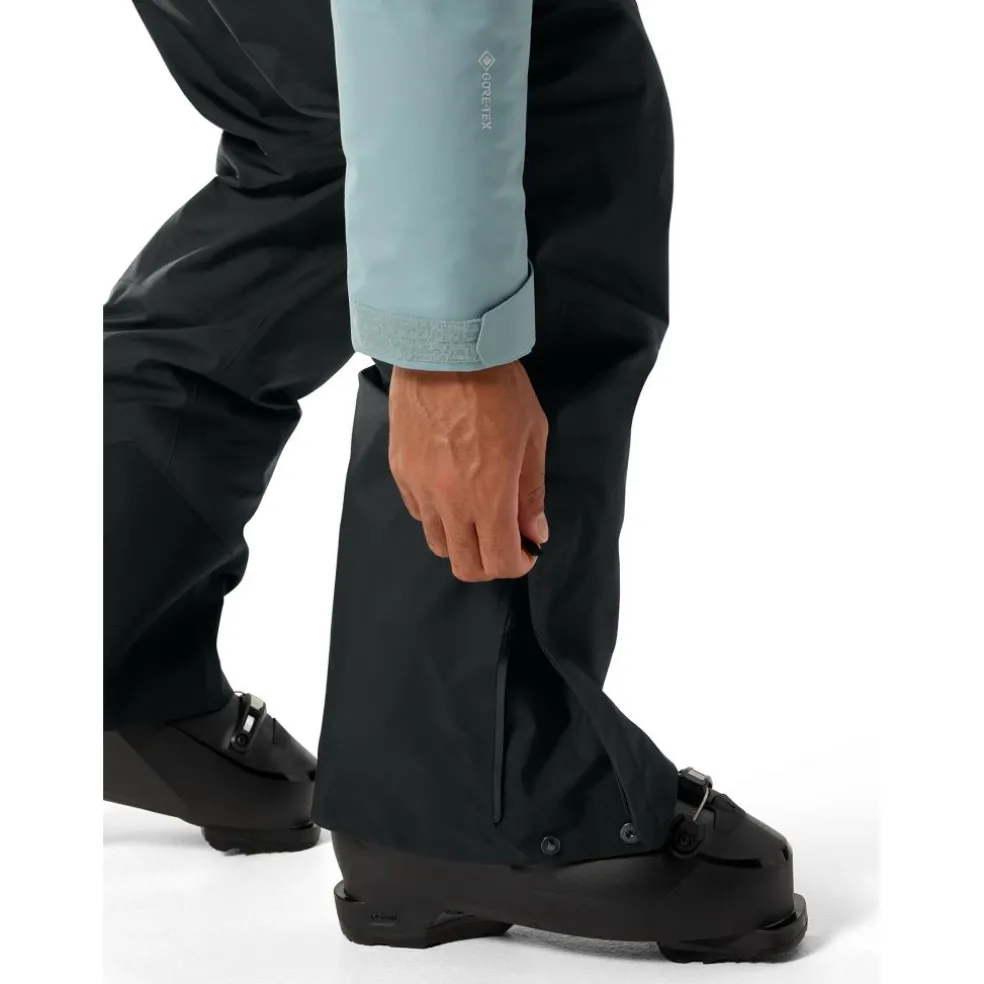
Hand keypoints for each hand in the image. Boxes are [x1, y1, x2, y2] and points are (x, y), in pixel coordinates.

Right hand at [389, 361, 548, 581]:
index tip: (528, 550)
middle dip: (489, 564)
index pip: (499, 561)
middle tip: (505, 542)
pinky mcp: (401, 472)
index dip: (519, 564)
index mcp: (489, 496)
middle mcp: (450, 502)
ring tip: (477, 517)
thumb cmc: (496, 388)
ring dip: (462, 542)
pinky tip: (452, 491)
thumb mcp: (532, 437)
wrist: (444, 350)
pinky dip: (438, 515)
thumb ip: (531, 492)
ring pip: (437, 543)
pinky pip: (419, 513)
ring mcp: (420, 489)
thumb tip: (534, 531)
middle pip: (464, 565)